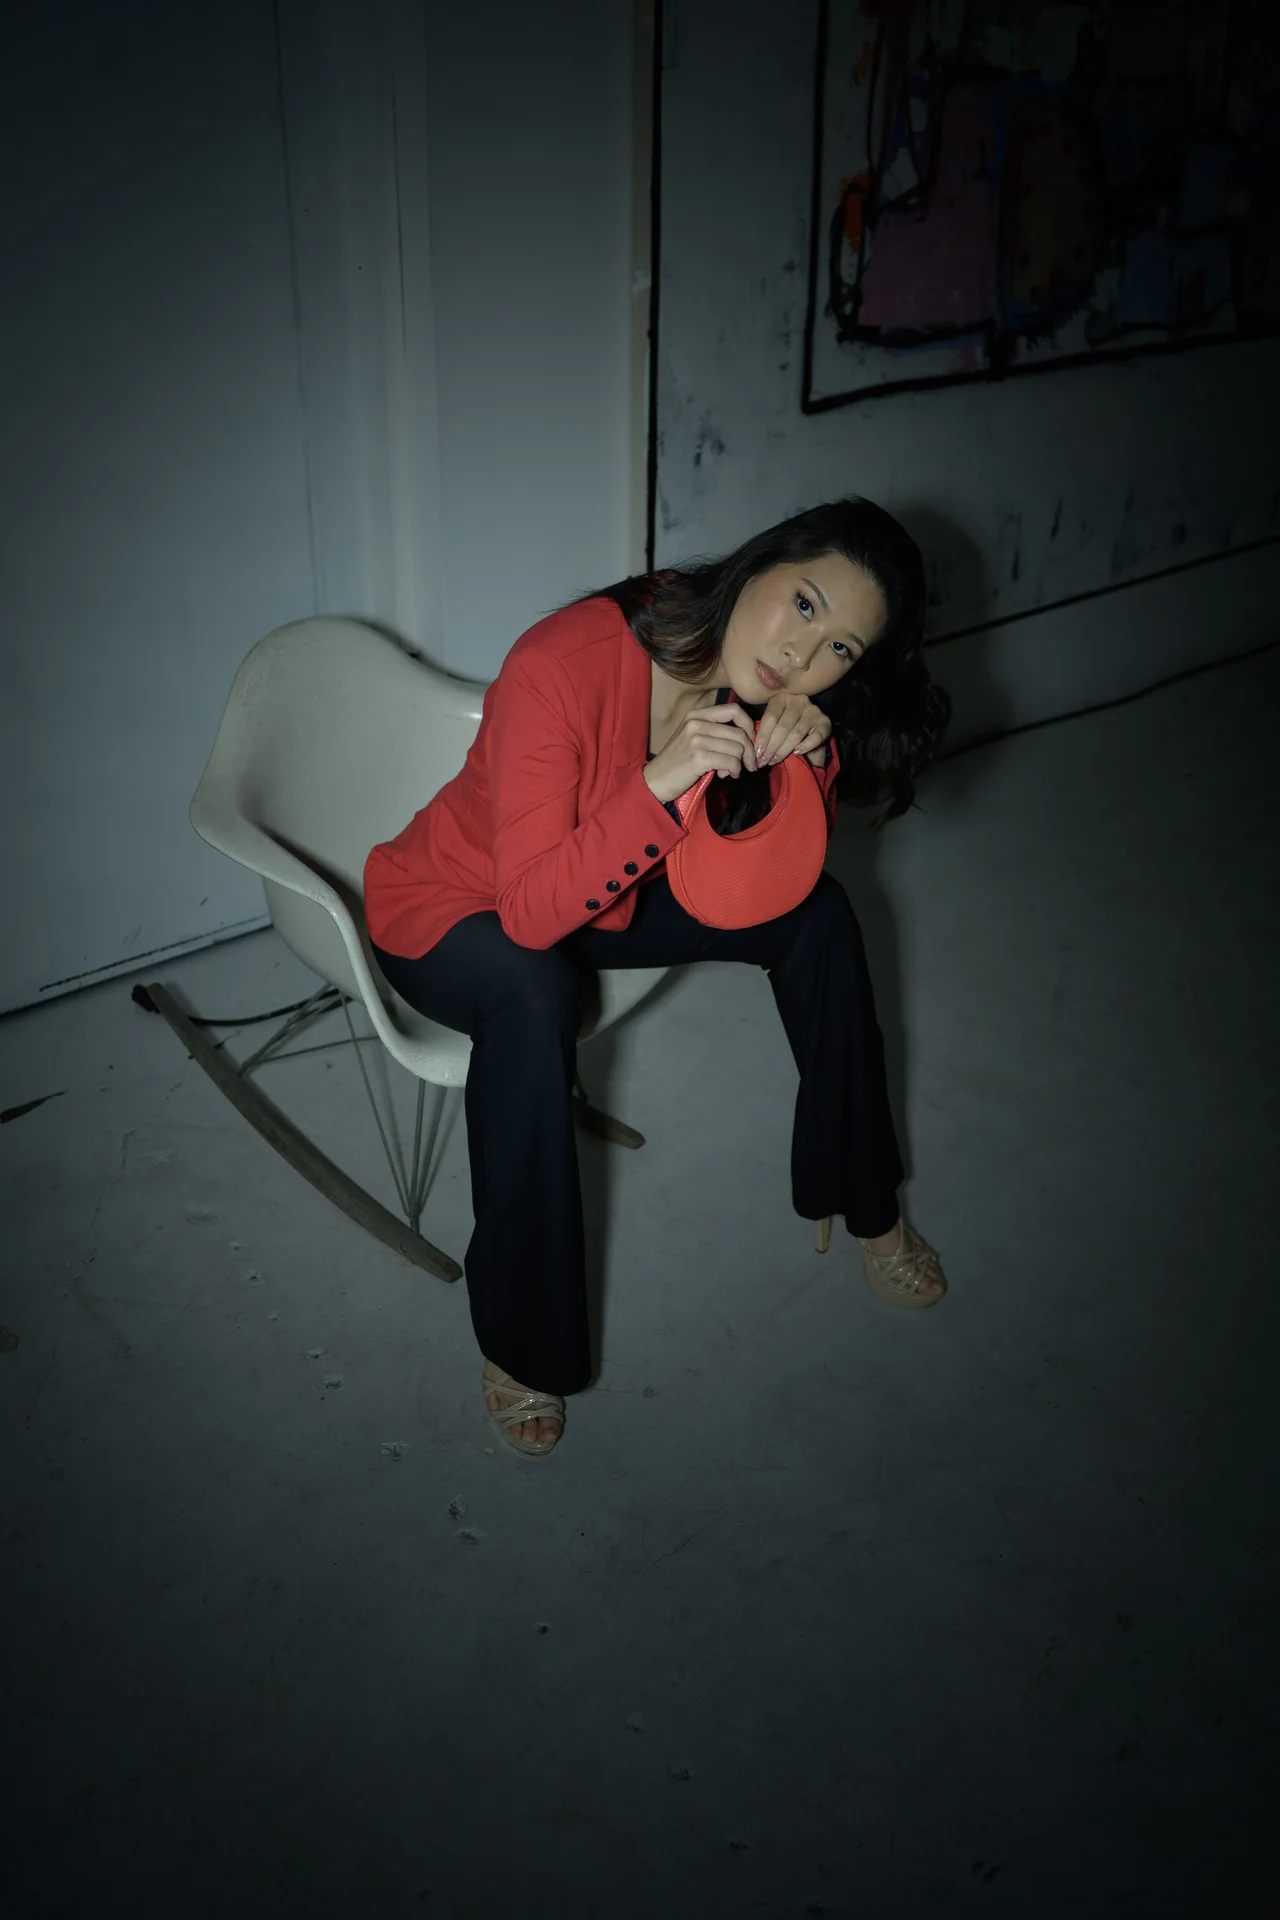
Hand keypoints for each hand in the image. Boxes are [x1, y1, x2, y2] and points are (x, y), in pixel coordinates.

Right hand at [642, 701, 759, 805]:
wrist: (655, 780)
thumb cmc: (678, 761)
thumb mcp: (693, 738)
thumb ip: (716, 733)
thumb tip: (748, 737)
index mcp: (697, 714)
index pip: (734, 710)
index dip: (748, 725)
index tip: (750, 741)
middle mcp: (696, 723)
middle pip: (740, 732)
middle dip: (749, 751)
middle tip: (749, 764)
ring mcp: (697, 739)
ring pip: (737, 748)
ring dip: (739, 763)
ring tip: (730, 771)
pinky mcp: (699, 757)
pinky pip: (731, 762)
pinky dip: (734, 771)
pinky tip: (726, 775)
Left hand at [753, 692, 831, 768]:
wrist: (809, 731)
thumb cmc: (786, 728)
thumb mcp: (774, 725)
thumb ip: (765, 732)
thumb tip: (756, 750)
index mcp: (781, 699)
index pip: (770, 717)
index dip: (763, 737)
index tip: (757, 753)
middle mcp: (798, 701)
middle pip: (783, 726)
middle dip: (771, 747)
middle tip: (764, 761)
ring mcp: (813, 710)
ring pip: (796, 733)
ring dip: (784, 750)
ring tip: (775, 760)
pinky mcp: (825, 722)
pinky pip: (816, 736)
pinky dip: (806, 745)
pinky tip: (797, 753)